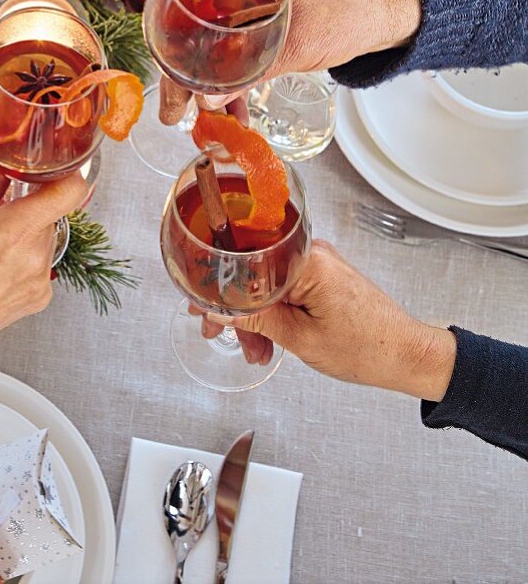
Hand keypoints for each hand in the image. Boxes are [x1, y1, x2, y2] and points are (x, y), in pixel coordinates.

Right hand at [0, 168, 87, 351]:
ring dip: (23, 234)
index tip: (47, 171)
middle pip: (50, 213)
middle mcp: (35, 257)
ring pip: (44, 237)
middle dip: (25, 208)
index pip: (69, 192)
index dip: (63, 175)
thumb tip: (4, 161)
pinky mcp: (39, 298)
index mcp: (13, 232)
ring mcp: (40, 281)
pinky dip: (23, 258)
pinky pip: (40, 263)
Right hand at [158, 0, 421, 124]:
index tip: (171, 96)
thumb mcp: (294, 44)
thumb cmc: (342, 11)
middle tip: (178, 118)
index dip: (170, 60)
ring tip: (209, 124)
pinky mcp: (260, 28)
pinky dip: (230, 83)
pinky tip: (233, 112)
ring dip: (208, 88)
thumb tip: (208, 100)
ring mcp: (245, 10)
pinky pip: (233, 57)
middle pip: (191, 38)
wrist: (380, 11)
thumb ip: (249, 71)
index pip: (182, 18)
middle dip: (185, 81)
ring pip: (211, 52)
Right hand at [197, 240, 456, 401]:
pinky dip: (272, 310)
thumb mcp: (300, 339)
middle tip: (216, 330)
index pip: (245, 262)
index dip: (218, 285)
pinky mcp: (322, 276)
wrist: (407, 356)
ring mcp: (317, 263)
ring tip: (253, 349)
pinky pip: (284, 287)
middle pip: (253, 270)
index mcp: (306, 260)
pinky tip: (267, 338)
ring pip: (266, 282)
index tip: (200, 302)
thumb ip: (257, 319)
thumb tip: (222, 309)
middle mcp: (311, 253)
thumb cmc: (368, 348)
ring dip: (253, 314)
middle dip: (233, 304)